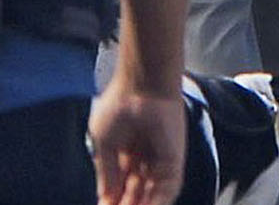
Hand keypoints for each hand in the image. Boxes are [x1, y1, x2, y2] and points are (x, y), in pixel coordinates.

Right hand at [87, 80, 185, 204]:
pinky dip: (155, 203)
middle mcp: (144, 160)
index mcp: (126, 153)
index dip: (112, 199)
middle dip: (126, 204)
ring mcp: (160, 163)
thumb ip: (107, 173)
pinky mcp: (174, 164)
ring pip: (151, 196)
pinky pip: (166, 192)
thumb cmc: (119, 104)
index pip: (120, 185)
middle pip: (136, 194)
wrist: (142, 85)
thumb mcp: (104, 142)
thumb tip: (105, 197)